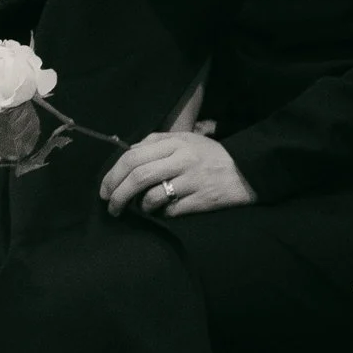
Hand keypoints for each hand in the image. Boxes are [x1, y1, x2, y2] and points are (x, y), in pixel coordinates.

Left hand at [99, 127, 253, 216]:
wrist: (248, 170)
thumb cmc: (211, 155)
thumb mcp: (186, 139)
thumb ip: (157, 142)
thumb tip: (127, 153)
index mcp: (175, 142)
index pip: (132, 156)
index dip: (112, 175)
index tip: (104, 189)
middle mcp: (182, 158)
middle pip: (138, 176)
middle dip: (118, 194)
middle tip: (111, 206)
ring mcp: (193, 179)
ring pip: (152, 196)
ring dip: (139, 206)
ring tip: (139, 209)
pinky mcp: (202, 199)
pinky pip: (171, 210)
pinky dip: (161, 213)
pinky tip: (163, 212)